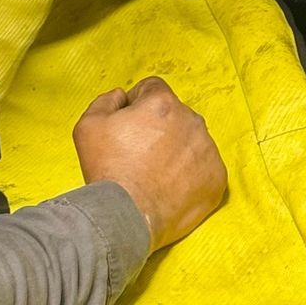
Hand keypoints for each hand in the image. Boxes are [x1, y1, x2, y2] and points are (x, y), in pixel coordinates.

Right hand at [74, 76, 226, 251]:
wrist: (126, 215)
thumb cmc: (108, 171)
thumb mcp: (88, 125)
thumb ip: (106, 100)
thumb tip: (122, 96)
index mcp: (162, 103)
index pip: (152, 89)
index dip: (137, 104)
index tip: (129, 126)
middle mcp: (191, 120)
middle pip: (175, 114)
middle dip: (159, 128)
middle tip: (139, 154)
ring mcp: (208, 150)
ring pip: (191, 140)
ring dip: (177, 150)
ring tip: (154, 173)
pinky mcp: (217, 178)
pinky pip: (204, 167)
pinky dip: (191, 175)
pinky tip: (170, 187)